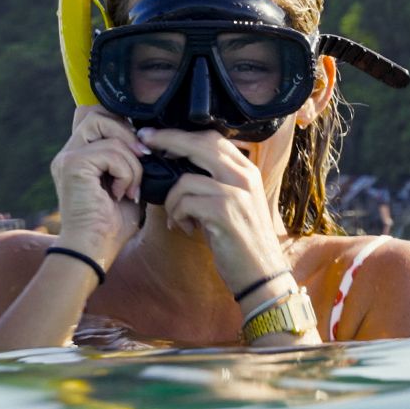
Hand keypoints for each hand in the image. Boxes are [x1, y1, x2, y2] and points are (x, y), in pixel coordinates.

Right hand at [51, 106, 149, 261]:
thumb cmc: (110, 227)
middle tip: (140, 161)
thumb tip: (147, 140)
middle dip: (127, 134)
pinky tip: (121, 194)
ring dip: (130, 160)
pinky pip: (111, 152)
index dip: (120, 124)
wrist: (94, 253)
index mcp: (79, 156)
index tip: (138, 151)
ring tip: (130, 187)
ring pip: (109, 131)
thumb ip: (129, 161)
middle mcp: (69, 152)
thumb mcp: (126, 185)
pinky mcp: (72, 165)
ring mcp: (67, 157)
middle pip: (100, 113)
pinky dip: (126, 173)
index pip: (96, 116)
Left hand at [136, 127, 286, 297]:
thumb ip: (215, 180)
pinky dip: (178, 215)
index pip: (212, 138)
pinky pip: (185, 202)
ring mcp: (236, 193)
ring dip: (172, 200)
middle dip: (168, 140)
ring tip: (178, 217)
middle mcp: (244, 176)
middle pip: (199, 144)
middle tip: (146, 143)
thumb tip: (180, 166)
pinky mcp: (224, 212)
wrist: (263, 274)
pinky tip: (186, 228)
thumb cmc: (242, 240)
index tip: (158, 135)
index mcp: (247, 170)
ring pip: (185, 180)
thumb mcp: (235, 202)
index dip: (183, 134)